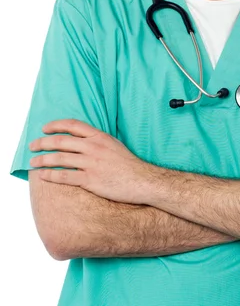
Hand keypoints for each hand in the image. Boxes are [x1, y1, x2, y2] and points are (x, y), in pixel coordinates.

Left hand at [29, 119, 154, 203]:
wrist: (142, 180)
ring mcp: (91, 163)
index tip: (45, 129)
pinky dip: (50, 175)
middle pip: (61, 141)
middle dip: (43, 142)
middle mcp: (93, 147)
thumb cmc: (129, 165)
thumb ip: (98, 141)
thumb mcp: (114, 145)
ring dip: (43, 159)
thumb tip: (82, 140)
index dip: (56, 125)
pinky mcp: (90, 180)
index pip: (73, 125)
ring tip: (32, 162)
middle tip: (33, 145)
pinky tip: (42, 176)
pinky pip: (65, 176)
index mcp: (99, 136)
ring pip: (59, 158)